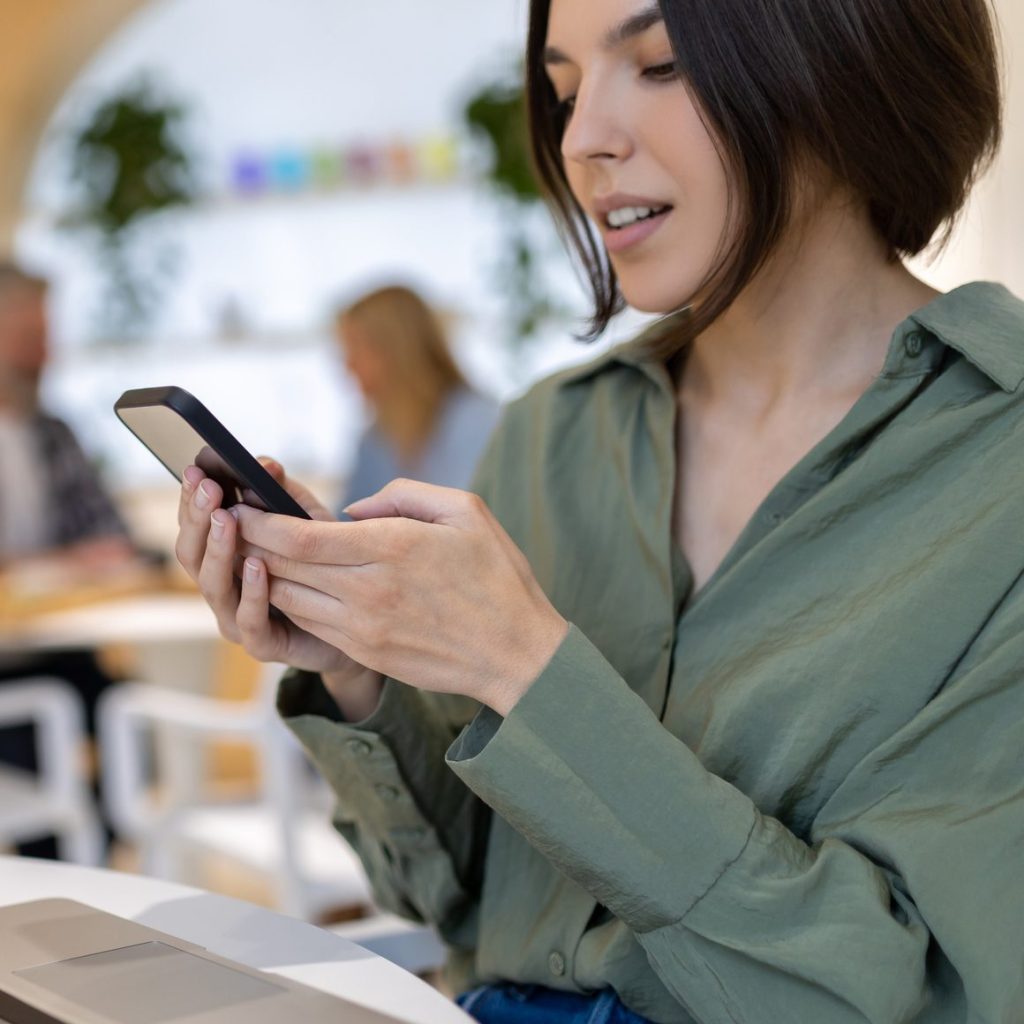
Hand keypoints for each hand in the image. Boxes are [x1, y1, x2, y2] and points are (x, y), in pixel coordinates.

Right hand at [174, 459, 382, 715]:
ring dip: (219, 550)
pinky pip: (250, 621)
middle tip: (209, 489)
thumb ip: (284, 494)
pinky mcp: (264, 644)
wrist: (357, 623)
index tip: (195, 470)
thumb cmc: (324, 566)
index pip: (194, 527)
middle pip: (191, 555)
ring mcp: (238, 618)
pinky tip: (259, 565)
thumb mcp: (308, 522)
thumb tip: (266, 463)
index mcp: (224, 556)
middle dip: (198, 519)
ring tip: (227, 520)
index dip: (190, 500)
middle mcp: (222, 587)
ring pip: (213, 586)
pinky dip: (253, 593)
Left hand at [234, 478, 568, 714]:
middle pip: (283, 565)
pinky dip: (291, 601)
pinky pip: (309, 623)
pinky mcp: (366, 651)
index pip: (301, 535)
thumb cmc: (497, 576)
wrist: (516, 653)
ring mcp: (363, 626)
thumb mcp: (465, 512)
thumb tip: (353, 509)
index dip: (260, 520)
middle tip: (230, 521)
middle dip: (249, 542)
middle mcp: (368, 589)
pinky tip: (291, 584)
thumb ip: (403, 496)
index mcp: (392, 547)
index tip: (239, 504)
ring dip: (265, 574)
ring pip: (288, 598)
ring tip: (255, 551)